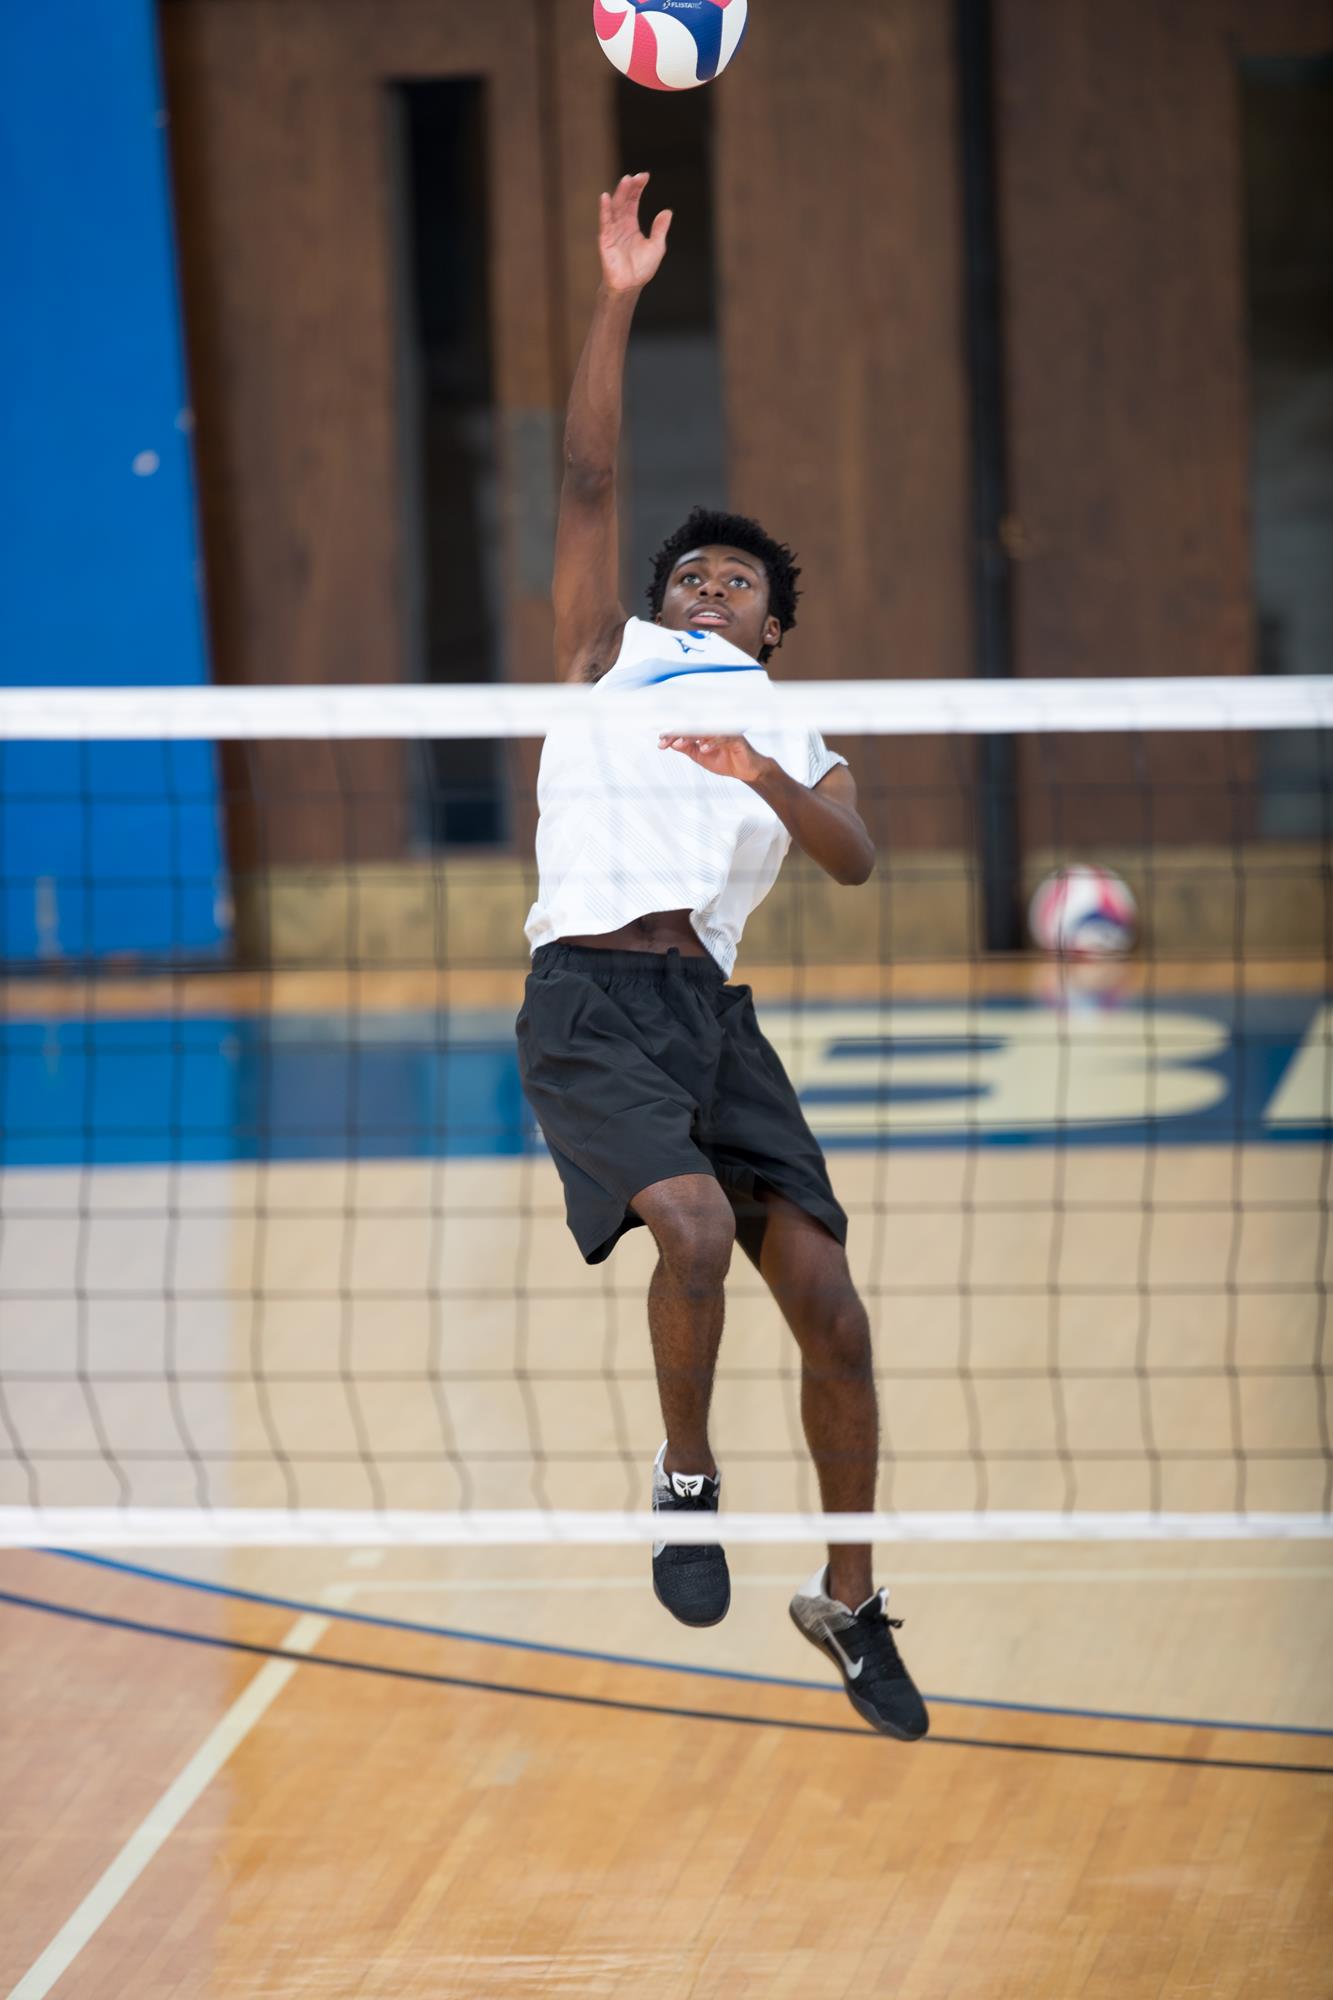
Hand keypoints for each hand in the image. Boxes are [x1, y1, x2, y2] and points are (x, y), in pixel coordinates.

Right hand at [600, 173, 670, 294]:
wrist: (630, 286)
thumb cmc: (641, 269)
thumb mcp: (657, 246)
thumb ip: (660, 229)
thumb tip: (667, 211)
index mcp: (631, 224)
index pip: (633, 201)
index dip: (638, 188)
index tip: (645, 176)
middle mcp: (620, 224)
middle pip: (624, 200)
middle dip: (630, 188)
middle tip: (636, 176)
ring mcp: (612, 231)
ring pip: (615, 208)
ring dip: (619, 194)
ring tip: (626, 180)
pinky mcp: (606, 240)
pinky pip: (605, 223)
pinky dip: (604, 210)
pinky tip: (605, 198)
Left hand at [659, 734, 770, 784]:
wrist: (746, 771)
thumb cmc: (726, 760)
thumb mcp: (701, 757)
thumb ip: (688, 749)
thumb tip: (672, 743)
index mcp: (705, 732)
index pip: (687, 729)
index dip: (673, 734)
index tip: (660, 741)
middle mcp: (715, 728)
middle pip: (693, 726)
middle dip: (678, 733)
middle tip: (665, 739)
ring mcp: (725, 732)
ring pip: (706, 730)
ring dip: (691, 737)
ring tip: (679, 744)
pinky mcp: (736, 739)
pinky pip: (723, 738)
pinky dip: (712, 743)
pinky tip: (703, 748)